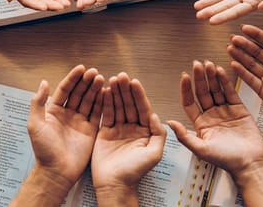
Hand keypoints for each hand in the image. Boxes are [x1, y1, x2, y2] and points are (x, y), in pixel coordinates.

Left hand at [26, 65, 104, 187]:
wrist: (56, 171)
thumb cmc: (43, 150)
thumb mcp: (35, 124)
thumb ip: (38, 103)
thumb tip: (44, 83)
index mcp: (53, 111)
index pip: (65, 90)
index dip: (73, 78)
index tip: (81, 68)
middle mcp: (67, 115)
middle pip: (78, 93)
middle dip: (86, 81)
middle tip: (95, 72)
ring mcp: (79, 122)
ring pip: (89, 101)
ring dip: (95, 89)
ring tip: (102, 79)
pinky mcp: (90, 131)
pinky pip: (97, 114)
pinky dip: (102, 103)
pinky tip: (107, 93)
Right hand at [91, 73, 165, 190]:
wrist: (114, 185)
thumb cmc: (135, 172)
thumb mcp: (154, 154)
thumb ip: (158, 134)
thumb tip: (158, 116)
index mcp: (145, 131)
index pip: (143, 108)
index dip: (138, 95)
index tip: (134, 82)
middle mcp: (132, 128)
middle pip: (129, 104)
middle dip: (125, 90)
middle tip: (121, 76)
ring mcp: (118, 129)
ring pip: (117, 106)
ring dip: (115, 93)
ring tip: (112, 80)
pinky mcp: (105, 132)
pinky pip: (105, 114)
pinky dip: (104, 103)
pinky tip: (103, 92)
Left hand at [168, 60, 262, 175]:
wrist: (248, 162)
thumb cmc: (225, 160)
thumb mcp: (201, 149)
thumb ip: (185, 136)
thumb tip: (169, 123)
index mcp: (200, 124)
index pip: (190, 102)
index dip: (186, 89)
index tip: (184, 76)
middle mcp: (211, 115)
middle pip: (202, 92)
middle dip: (199, 78)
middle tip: (196, 64)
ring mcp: (225, 111)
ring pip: (215, 90)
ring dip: (211, 77)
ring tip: (208, 64)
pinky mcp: (239, 108)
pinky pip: (230, 92)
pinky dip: (225, 81)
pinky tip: (220, 71)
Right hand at [228, 24, 262, 127]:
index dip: (256, 35)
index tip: (246, 28)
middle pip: (257, 52)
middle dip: (245, 45)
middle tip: (234, 38)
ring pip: (251, 65)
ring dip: (240, 56)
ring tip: (230, 48)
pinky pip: (251, 80)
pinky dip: (242, 72)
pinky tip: (234, 64)